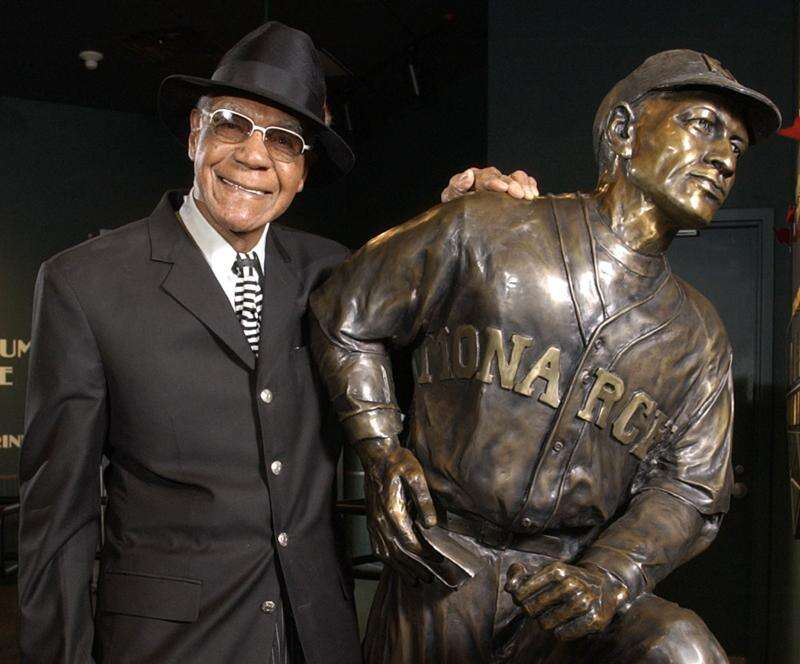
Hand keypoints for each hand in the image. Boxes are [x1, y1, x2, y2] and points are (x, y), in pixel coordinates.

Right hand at [357, 438, 437, 582]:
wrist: (376, 456)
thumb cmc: (398, 462)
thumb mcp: (416, 474)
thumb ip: (424, 499)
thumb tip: (431, 524)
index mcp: (393, 511)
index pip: (410, 543)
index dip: (425, 555)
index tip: (439, 561)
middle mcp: (380, 521)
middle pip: (398, 554)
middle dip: (415, 568)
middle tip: (430, 578)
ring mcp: (373, 523)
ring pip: (386, 554)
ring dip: (401, 569)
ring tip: (415, 580)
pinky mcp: (371, 521)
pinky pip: (376, 547)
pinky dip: (386, 561)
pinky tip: (395, 566)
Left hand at [441, 166, 538, 202]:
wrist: (460, 221)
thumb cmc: (455, 210)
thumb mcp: (451, 199)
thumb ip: (457, 186)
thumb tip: (468, 174)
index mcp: (473, 179)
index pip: (485, 177)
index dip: (494, 181)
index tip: (502, 187)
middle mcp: (489, 178)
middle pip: (502, 176)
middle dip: (512, 183)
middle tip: (519, 194)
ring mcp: (501, 183)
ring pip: (515, 176)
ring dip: (523, 184)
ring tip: (529, 196)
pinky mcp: (511, 190)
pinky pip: (524, 181)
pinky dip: (530, 184)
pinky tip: (534, 193)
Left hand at [505, 561, 628, 639]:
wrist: (606, 586)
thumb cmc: (568, 579)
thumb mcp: (546, 571)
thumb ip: (521, 576)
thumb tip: (509, 587)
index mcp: (556, 569)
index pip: (521, 592)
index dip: (518, 598)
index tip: (522, 598)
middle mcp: (571, 583)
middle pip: (530, 609)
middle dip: (531, 611)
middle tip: (539, 608)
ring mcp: (584, 601)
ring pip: (545, 624)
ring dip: (545, 622)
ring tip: (554, 614)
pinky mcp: (594, 619)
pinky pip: (562, 634)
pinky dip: (560, 631)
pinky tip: (567, 622)